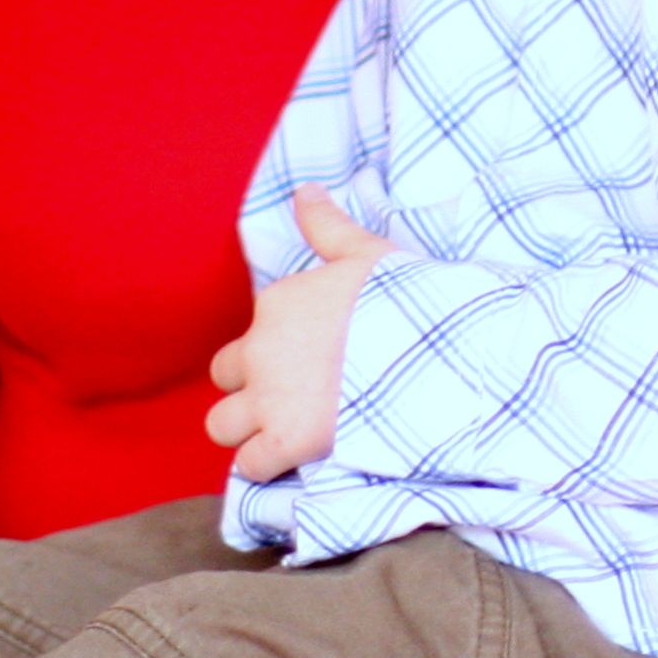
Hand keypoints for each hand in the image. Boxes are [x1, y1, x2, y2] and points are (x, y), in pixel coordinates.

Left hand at [203, 191, 388, 480]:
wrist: (436, 352)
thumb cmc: (408, 301)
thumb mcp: (367, 254)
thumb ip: (327, 226)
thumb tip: (303, 190)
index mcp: (277, 302)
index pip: (251, 332)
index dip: (275, 352)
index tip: (313, 361)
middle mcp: (261, 349)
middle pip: (224, 376)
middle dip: (250, 390)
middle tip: (293, 400)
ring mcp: (269, 398)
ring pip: (221, 424)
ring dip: (248, 432)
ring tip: (287, 433)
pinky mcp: (286, 442)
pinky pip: (250, 464)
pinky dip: (269, 467)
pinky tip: (299, 460)